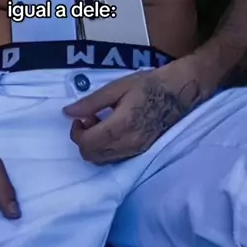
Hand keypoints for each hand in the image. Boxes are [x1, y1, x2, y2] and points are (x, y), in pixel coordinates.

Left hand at [63, 58, 202, 164]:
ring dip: (95, 145)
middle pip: (92, 156)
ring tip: (100, 123)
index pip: (87, 144)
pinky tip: (112, 129)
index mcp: (120, 127)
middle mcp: (128, 145)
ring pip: (103, 161)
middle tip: (89, 119)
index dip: (76, 132)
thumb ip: (91, 102)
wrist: (178, 92)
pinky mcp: (142, 152)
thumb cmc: (148, 85)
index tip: (80, 117)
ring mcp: (136, 151)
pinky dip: (107, 149)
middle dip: (84, 140)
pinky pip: (116, 158)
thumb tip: (68, 112)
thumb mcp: (117, 87)